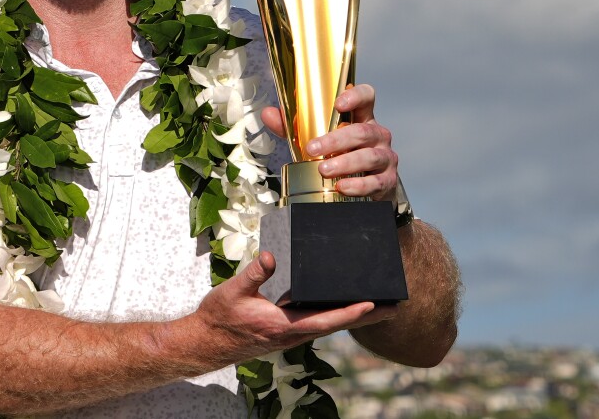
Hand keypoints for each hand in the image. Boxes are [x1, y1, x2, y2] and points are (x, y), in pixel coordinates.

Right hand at [190, 251, 395, 359]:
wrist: (205, 342)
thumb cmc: (219, 317)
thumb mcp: (232, 291)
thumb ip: (254, 274)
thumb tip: (272, 256)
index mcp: (282, 325)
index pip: (324, 319)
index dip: (349, 313)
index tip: (372, 304)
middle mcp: (291, 334)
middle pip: (336, 325)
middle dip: (365, 317)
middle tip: (393, 308)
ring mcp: (290, 336)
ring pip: (329, 326)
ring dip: (354, 317)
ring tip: (378, 307)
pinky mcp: (286, 333)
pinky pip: (318, 325)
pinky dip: (336, 317)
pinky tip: (342, 308)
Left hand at [260, 83, 398, 199]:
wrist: (367, 191)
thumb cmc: (340, 158)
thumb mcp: (318, 140)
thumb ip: (294, 128)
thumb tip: (268, 113)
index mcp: (362, 119)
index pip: (367, 97)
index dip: (356, 96)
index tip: (338, 104)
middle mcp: (377, 135)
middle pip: (363, 131)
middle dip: (336, 140)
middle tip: (312, 149)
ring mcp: (385, 158)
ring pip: (369, 156)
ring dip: (345, 163)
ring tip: (323, 169)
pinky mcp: (387, 181)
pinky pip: (375, 182)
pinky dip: (358, 185)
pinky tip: (342, 187)